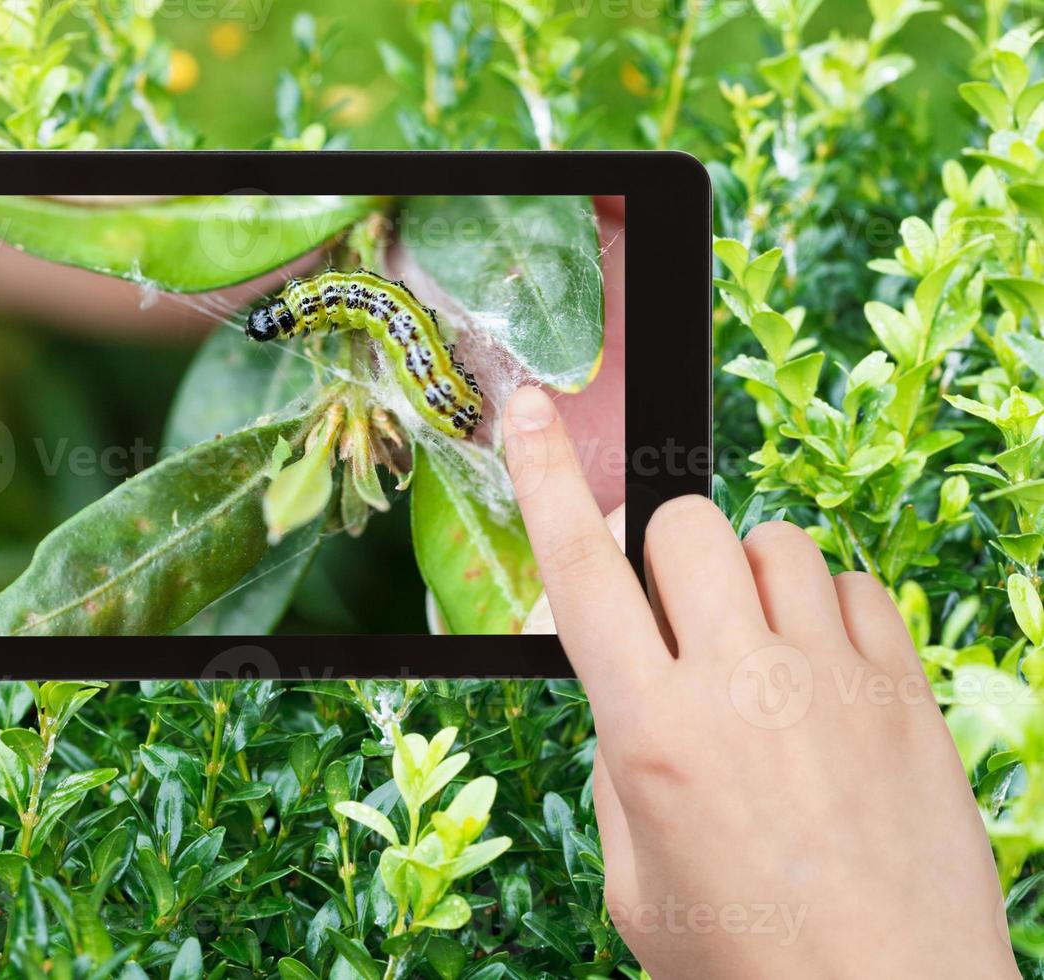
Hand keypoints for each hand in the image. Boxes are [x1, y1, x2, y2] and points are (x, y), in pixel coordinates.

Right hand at [502, 385, 1015, 977]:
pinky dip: (825, 606)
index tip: (528, 409)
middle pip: (683, 527)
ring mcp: (831, 678)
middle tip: (678, 618)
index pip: (578, 572)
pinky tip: (822, 669)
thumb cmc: (749, 962)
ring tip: (758, 647)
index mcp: (652, 734)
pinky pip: (853, 583)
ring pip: (773, 539)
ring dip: (747, 575)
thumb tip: (631, 692)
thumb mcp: (636, 883)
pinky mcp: (903, 688)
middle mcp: (740, 685)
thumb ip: (622, 767)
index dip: (544, 478)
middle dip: (664, 553)